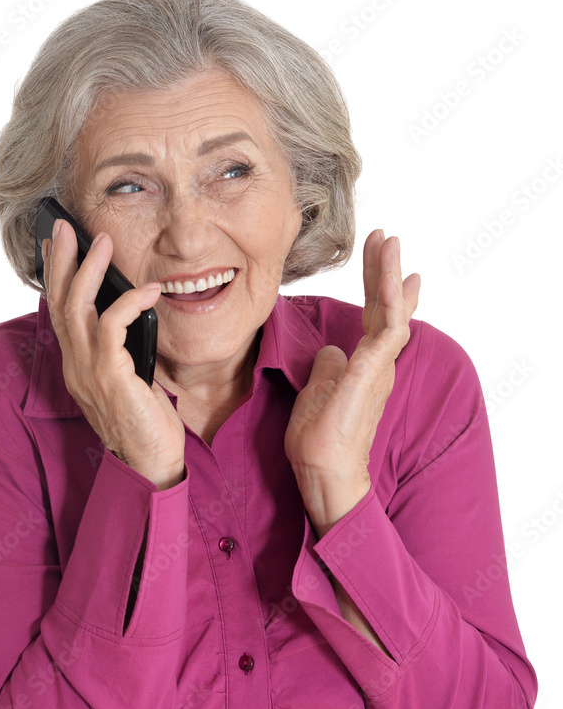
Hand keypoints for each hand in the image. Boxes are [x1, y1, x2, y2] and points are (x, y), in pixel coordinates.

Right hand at [43, 218, 184, 490]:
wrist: (151, 463)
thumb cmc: (147, 423)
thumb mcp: (129, 379)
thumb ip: (121, 351)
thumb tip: (129, 316)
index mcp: (77, 367)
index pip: (60, 314)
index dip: (57, 277)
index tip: (58, 246)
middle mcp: (76, 367)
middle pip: (60, 303)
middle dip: (62, 261)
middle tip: (66, 228)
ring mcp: (90, 372)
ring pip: (79, 308)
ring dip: (90, 271)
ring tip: (102, 242)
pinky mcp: (112, 377)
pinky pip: (113, 326)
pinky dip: (129, 302)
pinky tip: (148, 290)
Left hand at [284, 229, 420, 535]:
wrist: (323, 470)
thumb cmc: (319, 439)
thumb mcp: (315, 391)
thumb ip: (327, 366)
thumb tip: (329, 350)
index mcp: (362, 365)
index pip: (371, 316)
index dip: (375, 286)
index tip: (378, 256)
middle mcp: (376, 363)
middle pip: (384, 307)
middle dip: (385, 271)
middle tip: (387, 238)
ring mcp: (377, 367)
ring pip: (391, 312)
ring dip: (390, 276)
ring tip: (391, 243)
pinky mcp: (373, 373)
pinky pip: (387, 330)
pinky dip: (390, 301)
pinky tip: (392, 278)